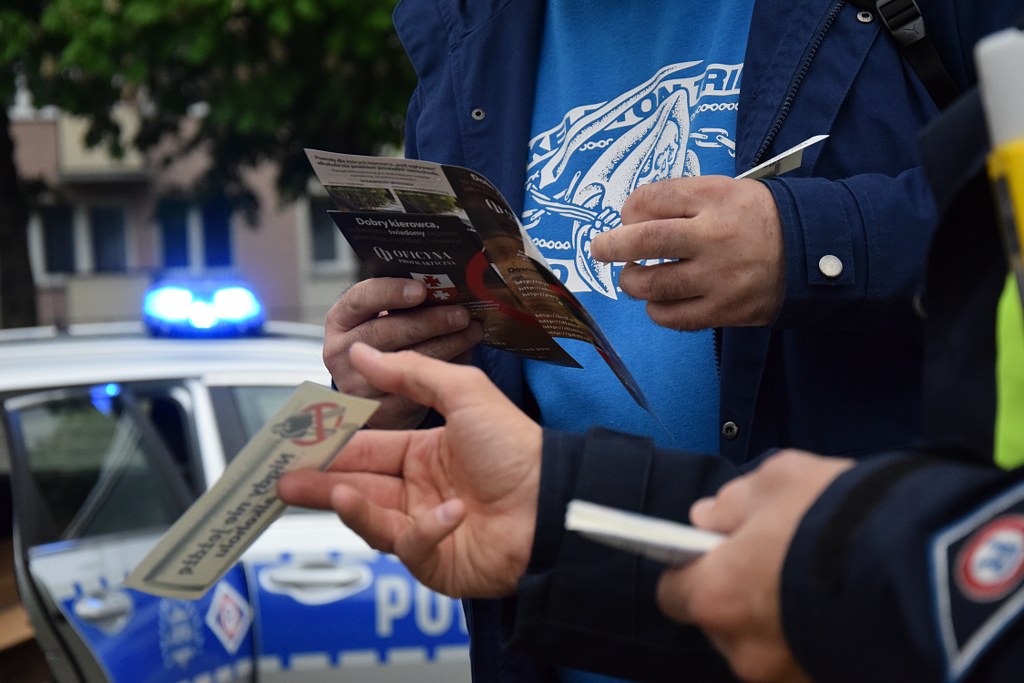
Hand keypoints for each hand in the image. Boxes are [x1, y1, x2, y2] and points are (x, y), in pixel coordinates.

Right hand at [278, 343, 541, 597]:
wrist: (557, 500)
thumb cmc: (517, 447)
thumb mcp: (464, 393)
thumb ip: (410, 373)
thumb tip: (361, 352)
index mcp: (425, 454)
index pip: (367, 449)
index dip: (332, 448)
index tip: (298, 445)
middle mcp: (421, 492)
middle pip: (359, 488)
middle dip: (320, 484)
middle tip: (284, 481)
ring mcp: (428, 529)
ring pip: (374, 520)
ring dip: (352, 507)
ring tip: (330, 494)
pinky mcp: (439, 563)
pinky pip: (415, 548)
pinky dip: (424, 532)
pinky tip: (447, 512)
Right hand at [324, 277, 482, 427]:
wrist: (402, 394)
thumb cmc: (400, 341)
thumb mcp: (395, 314)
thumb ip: (410, 303)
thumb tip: (444, 287)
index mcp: (341, 319)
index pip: (359, 300)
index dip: (390, 293)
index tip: (420, 290)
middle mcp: (341, 353)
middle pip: (382, 332)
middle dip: (427, 321)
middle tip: (460, 314)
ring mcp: (356, 386)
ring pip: (401, 363)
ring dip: (443, 344)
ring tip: (471, 331)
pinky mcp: (379, 413)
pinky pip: (414, 392)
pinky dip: (442, 371)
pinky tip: (464, 360)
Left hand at [590, 176, 784, 329]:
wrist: (813, 253)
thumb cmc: (759, 219)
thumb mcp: (727, 191)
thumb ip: (682, 201)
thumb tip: (630, 220)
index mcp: (716, 197)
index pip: (654, 198)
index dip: (630, 209)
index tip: (627, 217)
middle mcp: (715, 236)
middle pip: (646, 240)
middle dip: (612, 246)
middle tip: (600, 249)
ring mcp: (720, 277)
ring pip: (654, 284)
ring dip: (632, 282)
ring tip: (632, 278)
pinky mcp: (725, 310)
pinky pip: (674, 317)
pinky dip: (656, 310)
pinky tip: (658, 301)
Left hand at [655, 450, 853, 682]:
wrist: (928, 571)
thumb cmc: (840, 519)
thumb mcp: (779, 480)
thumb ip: (733, 502)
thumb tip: (708, 517)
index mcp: (717, 595)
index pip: (674, 594)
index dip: (691, 571)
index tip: (711, 554)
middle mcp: (744, 648)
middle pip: (724, 624)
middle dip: (744, 597)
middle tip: (779, 564)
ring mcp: (787, 676)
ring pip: (769, 645)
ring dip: (783, 621)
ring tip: (821, 586)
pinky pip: (808, 658)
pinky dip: (818, 638)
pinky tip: (844, 609)